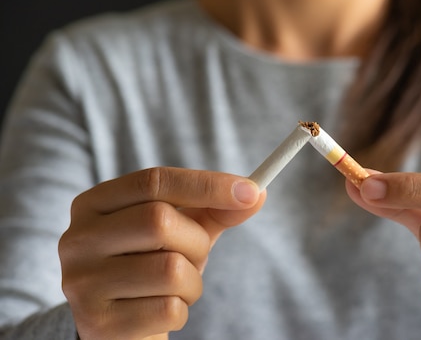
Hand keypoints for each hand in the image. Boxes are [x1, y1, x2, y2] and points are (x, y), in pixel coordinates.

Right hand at [58, 167, 264, 339]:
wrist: (121, 325)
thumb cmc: (153, 266)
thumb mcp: (182, 230)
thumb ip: (215, 209)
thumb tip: (257, 193)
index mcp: (94, 204)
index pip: (154, 180)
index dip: (207, 184)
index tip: (251, 191)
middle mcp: (77, 238)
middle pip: (159, 220)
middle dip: (196, 242)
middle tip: (197, 256)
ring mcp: (81, 282)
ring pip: (169, 269)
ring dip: (191, 282)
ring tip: (176, 287)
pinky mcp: (97, 323)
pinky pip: (167, 309)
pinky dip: (180, 311)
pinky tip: (161, 311)